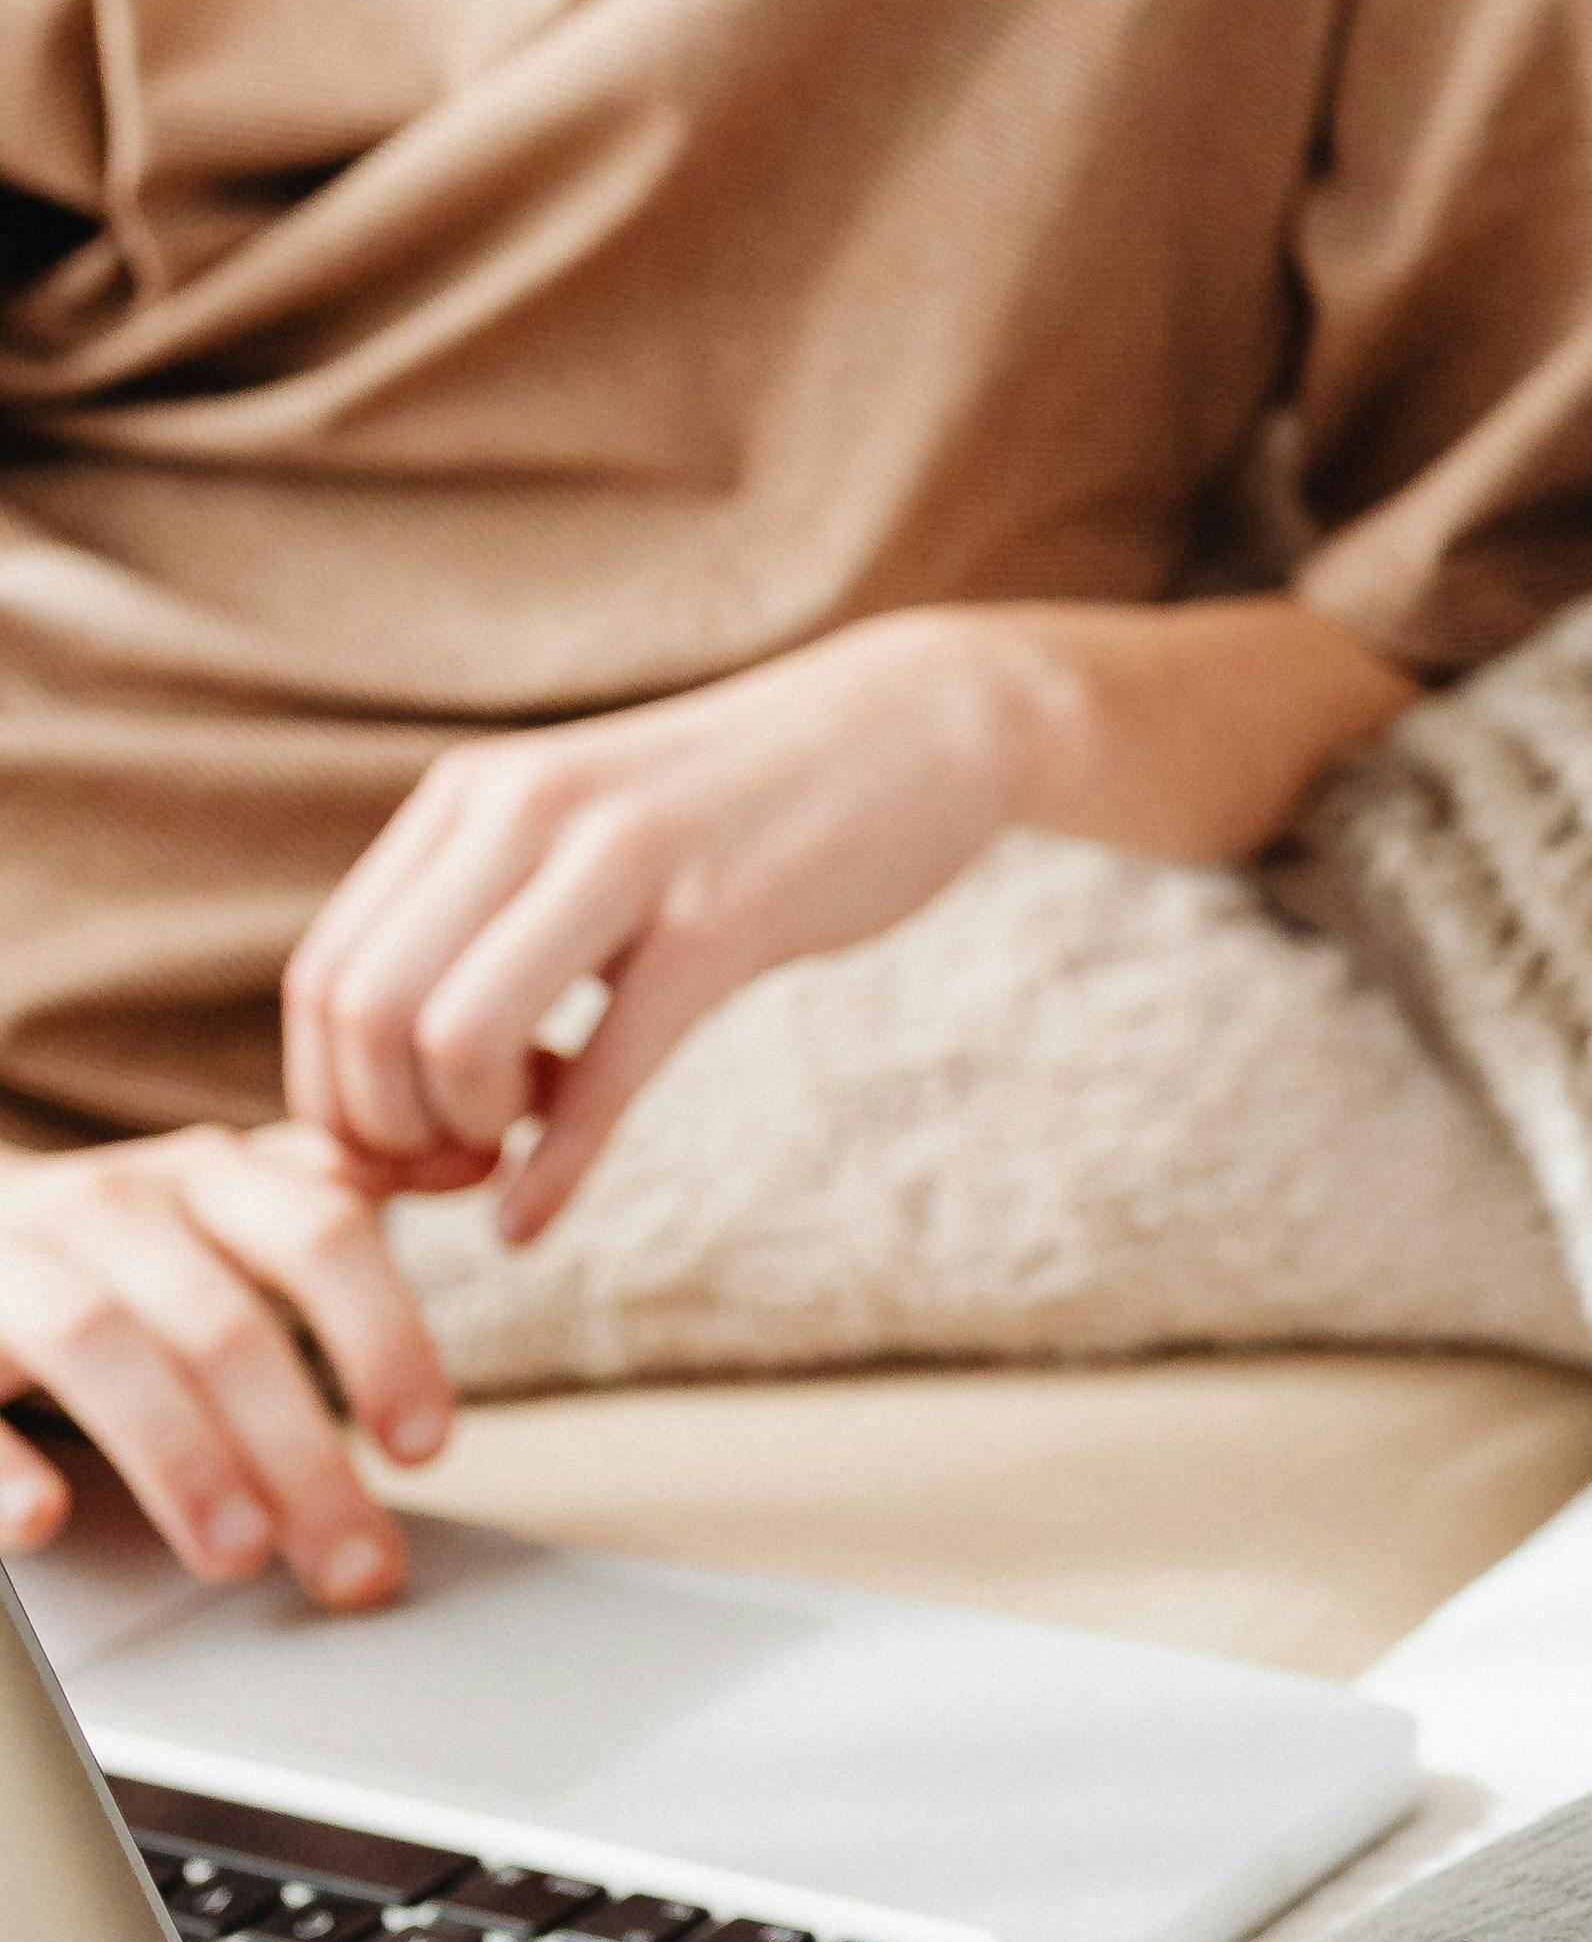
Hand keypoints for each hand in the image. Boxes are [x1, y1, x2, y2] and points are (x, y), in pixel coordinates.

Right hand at [0, 1124, 455, 1603]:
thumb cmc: (114, 1240)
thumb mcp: (221, 1197)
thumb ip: (329, 1196)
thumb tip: (474, 1166)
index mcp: (207, 1176)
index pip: (323, 1234)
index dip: (386, 1338)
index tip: (428, 1447)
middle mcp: (113, 1207)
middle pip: (223, 1325)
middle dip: (300, 1454)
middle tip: (354, 1563)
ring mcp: (12, 1263)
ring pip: (102, 1347)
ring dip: (179, 1457)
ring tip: (239, 1555)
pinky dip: (0, 1458)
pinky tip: (42, 1519)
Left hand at [280, 614, 1044, 1245]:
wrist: (917, 724)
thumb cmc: (740, 810)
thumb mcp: (578, 832)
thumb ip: (480, 925)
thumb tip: (384, 1087)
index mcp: (476, 796)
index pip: (325, 974)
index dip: (335, 1098)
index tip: (404, 1151)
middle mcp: (527, 810)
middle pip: (366, 1014)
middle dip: (388, 1135)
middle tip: (455, 1170)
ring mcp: (626, 858)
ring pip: (453, 1037)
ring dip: (465, 1140)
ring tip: (510, 1157)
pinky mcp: (723, 919)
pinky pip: (599, 1071)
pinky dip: (553, 1173)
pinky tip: (535, 1218)